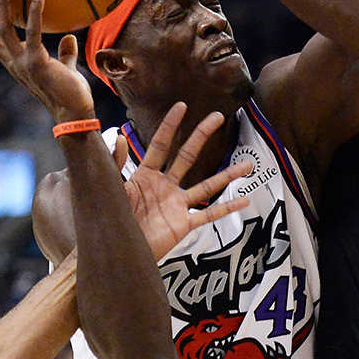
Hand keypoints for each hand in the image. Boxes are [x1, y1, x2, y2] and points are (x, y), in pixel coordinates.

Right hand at [0, 0, 94, 122]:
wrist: (75, 114)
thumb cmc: (70, 93)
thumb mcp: (64, 69)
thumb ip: (63, 53)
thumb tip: (69, 37)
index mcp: (15, 62)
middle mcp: (13, 62)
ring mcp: (23, 63)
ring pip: (3, 29)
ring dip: (2, 4)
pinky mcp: (37, 63)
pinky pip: (32, 33)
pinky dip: (34, 12)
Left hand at [112, 102, 251, 259]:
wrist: (116, 251)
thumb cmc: (110, 220)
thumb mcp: (111, 189)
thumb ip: (115, 165)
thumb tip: (118, 137)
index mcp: (145, 175)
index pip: (160, 145)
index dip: (170, 126)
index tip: (181, 106)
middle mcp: (165, 186)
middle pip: (187, 156)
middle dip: (202, 136)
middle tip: (217, 117)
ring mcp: (176, 204)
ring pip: (207, 186)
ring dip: (227, 175)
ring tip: (248, 165)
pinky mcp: (183, 224)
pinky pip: (209, 214)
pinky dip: (226, 208)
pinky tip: (244, 200)